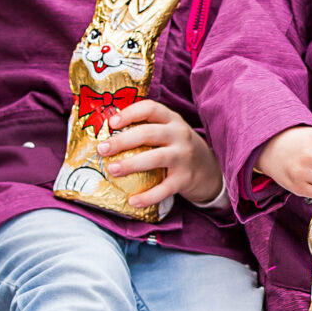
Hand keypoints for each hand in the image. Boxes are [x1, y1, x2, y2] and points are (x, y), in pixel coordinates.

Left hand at [97, 98, 221, 209]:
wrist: (209, 169)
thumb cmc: (177, 147)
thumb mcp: (168, 131)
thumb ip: (146, 129)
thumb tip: (106, 135)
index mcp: (171, 120)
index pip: (151, 109)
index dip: (130, 113)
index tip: (112, 123)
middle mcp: (179, 135)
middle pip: (149, 133)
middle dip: (123, 141)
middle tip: (102, 149)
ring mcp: (183, 157)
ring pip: (156, 158)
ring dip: (131, 164)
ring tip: (112, 170)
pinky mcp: (185, 179)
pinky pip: (164, 188)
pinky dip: (148, 196)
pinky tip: (132, 201)